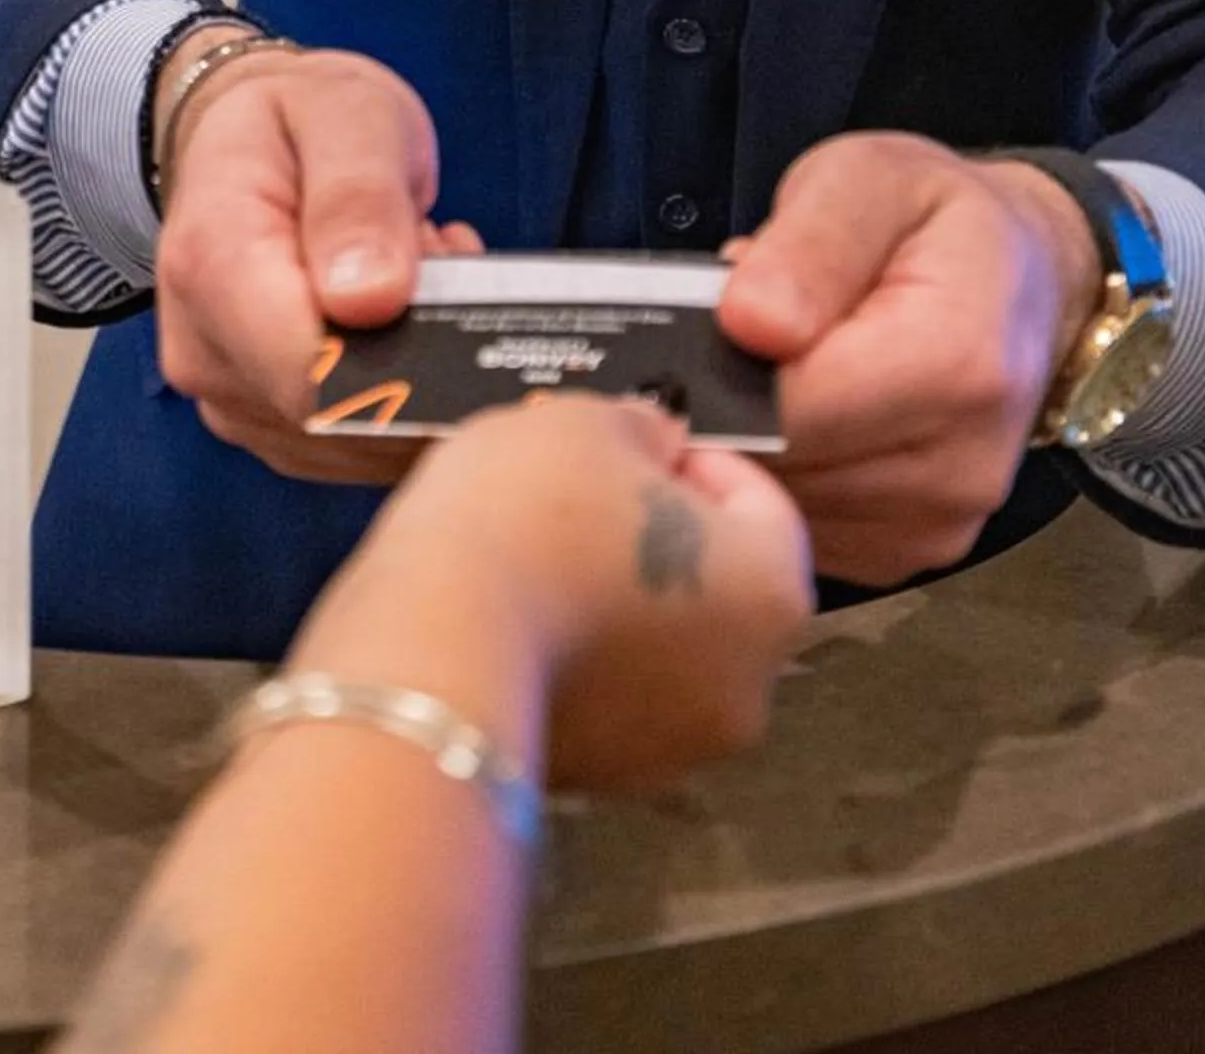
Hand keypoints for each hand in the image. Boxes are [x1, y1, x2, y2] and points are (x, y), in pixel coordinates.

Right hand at [153, 34, 479, 482]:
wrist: (248, 135)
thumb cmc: (301, 118)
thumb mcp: (346, 114)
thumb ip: (359, 196)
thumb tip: (371, 299)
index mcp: (212, 263)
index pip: (314, 372)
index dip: (410, 358)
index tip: (454, 281)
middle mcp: (205, 353)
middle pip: (345, 416)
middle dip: (424, 354)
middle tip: (440, 253)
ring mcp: (232, 401)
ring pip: (363, 441)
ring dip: (420, 369)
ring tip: (417, 269)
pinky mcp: (267, 427)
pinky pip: (359, 444)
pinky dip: (405, 388)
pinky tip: (407, 314)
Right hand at [324, 397, 811, 791]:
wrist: (431, 650)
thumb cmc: (528, 520)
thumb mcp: (588, 422)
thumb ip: (643, 429)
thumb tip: (654, 444)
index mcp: (773, 595)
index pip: (763, 507)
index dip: (699, 460)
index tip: (639, 441)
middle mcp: (747, 690)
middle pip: (716, 588)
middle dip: (658, 537)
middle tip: (581, 490)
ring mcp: (672, 752)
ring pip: (658, 649)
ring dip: (615, 600)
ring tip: (535, 550)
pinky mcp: (598, 783)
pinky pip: (602, 698)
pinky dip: (575, 656)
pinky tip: (515, 611)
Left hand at [719, 132, 1100, 585]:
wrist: (1021, 279)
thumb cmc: (936, 220)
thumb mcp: (870, 179)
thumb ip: (811, 243)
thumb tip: (749, 322)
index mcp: (954, 364)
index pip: (789, 409)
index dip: (716, 373)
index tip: (693, 330)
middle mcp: (960, 466)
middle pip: (781, 468)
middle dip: (726, 406)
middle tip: (728, 337)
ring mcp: (939, 523)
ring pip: (781, 508)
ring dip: (750, 446)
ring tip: (772, 369)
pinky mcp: (911, 551)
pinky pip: (804, 531)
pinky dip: (783, 479)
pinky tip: (797, 416)